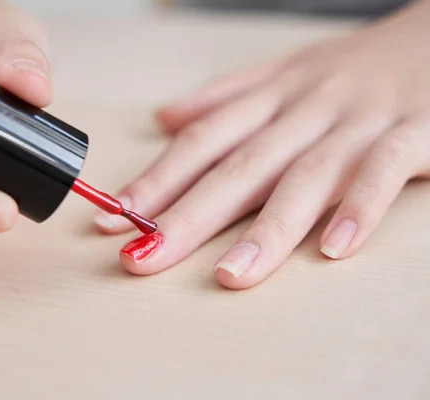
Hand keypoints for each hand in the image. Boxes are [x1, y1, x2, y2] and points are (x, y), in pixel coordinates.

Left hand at [95, 1, 429, 288]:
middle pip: (238, 167)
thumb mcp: (285, 69)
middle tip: (143, 259)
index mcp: (271, 98)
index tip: (114, 220)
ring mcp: (357, 122)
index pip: (202, 142)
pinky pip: (381, 173)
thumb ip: (225, 95)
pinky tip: (333, 251)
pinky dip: (358, 209)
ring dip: (265, 229)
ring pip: (303, 177)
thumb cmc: (356, 64)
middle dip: (187, 216)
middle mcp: (305, 110)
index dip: (156, 180)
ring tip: (230, 276)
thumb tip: (165, 118)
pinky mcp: (412, 135)